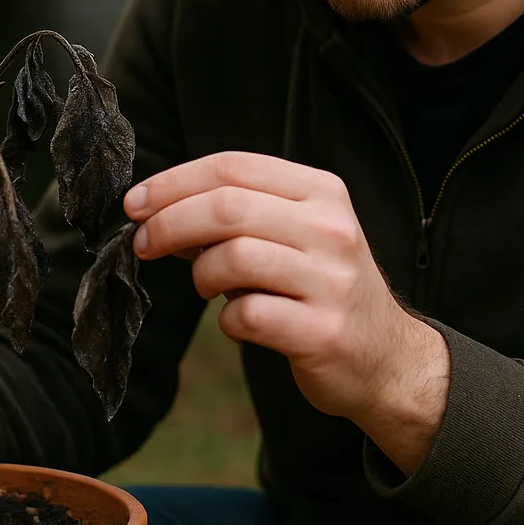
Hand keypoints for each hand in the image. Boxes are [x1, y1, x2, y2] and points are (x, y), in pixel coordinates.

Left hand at [124, 152, 448, 473]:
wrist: (387, 357)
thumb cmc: (324, 289)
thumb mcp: (298, 234)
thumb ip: (241, 216)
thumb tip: (158, 210)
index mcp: (323, 192)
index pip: (234, 166)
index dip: (174, 182)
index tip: (136, 203)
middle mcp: (332, 229)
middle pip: (227, 207)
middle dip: (169, 223)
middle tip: (143, 243)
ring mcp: (331, 281)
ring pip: (233, 257)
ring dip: (200, 274)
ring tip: (205, 287)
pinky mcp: (323, 332)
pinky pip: (247, 315)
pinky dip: (226, 319)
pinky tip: (238, 321)